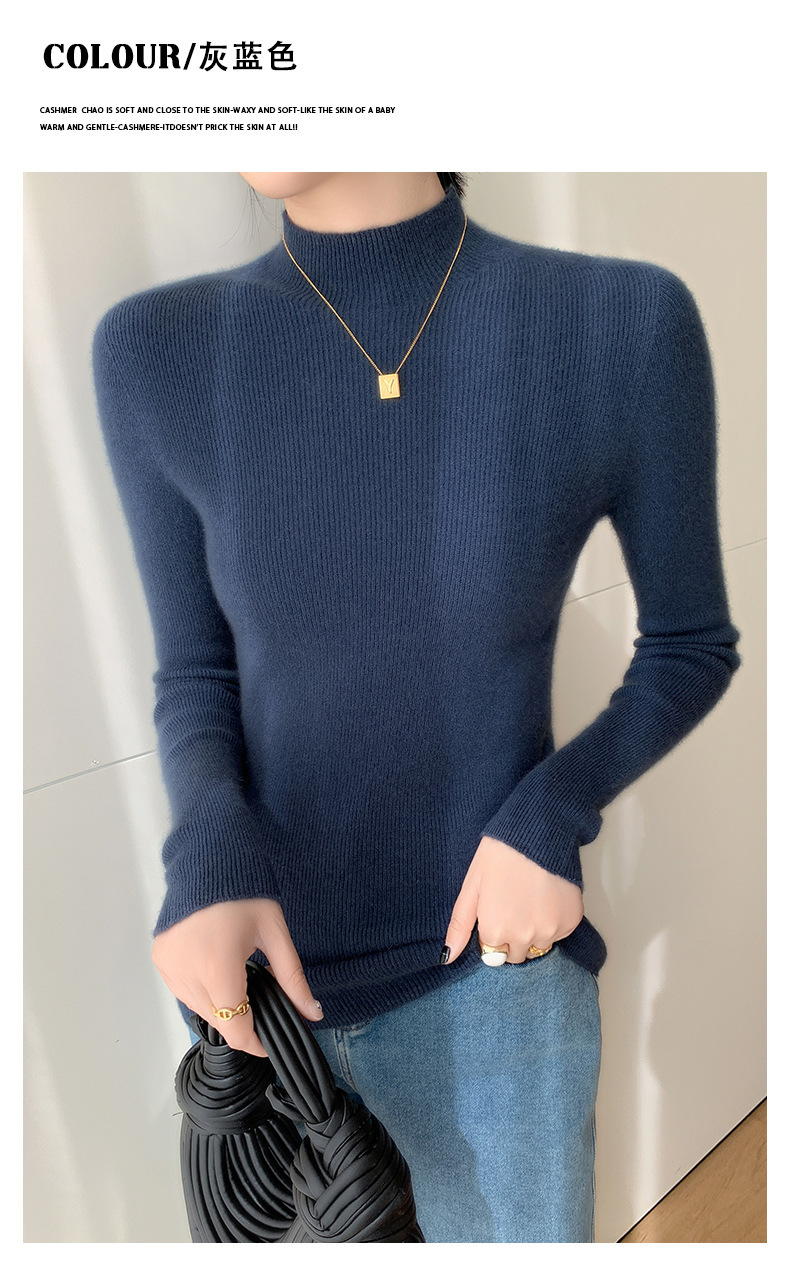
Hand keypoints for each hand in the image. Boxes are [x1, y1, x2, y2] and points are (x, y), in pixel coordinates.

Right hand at [151, 897, 322, 1057]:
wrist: (209, 860)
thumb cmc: (245, 893)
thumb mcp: (275, 934)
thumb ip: (292, 979)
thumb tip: (312, 1013)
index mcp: (218, 969)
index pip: (236, 1028)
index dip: (255, 1042)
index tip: (270, 1042)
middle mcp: (187, 973)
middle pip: (218, 1021)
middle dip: (241, 1021)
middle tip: (260, 1004)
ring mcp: (168, 966)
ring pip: (197, 1009)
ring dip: (219, 1006)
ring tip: (238, 982)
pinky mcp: (160, 958)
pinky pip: (182, 991)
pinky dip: (200, 991)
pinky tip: (216, 972)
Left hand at [442, 836, 583, 963]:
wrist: (537, 832)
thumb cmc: (500, 854)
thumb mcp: (472, 886)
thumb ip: (460, 926)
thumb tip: (447, 957)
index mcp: (495, 931)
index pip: (491, 952)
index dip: (493, 932)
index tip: (497, 912)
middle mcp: (523, 938)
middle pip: (516, 955)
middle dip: (512, 938)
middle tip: (513, 907)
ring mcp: (550, 931)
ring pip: (538, 947)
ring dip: (533, 933)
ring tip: (530, 902)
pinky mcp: (571, 921)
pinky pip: (559, 934)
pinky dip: (553, 922)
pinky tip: (546, 898)